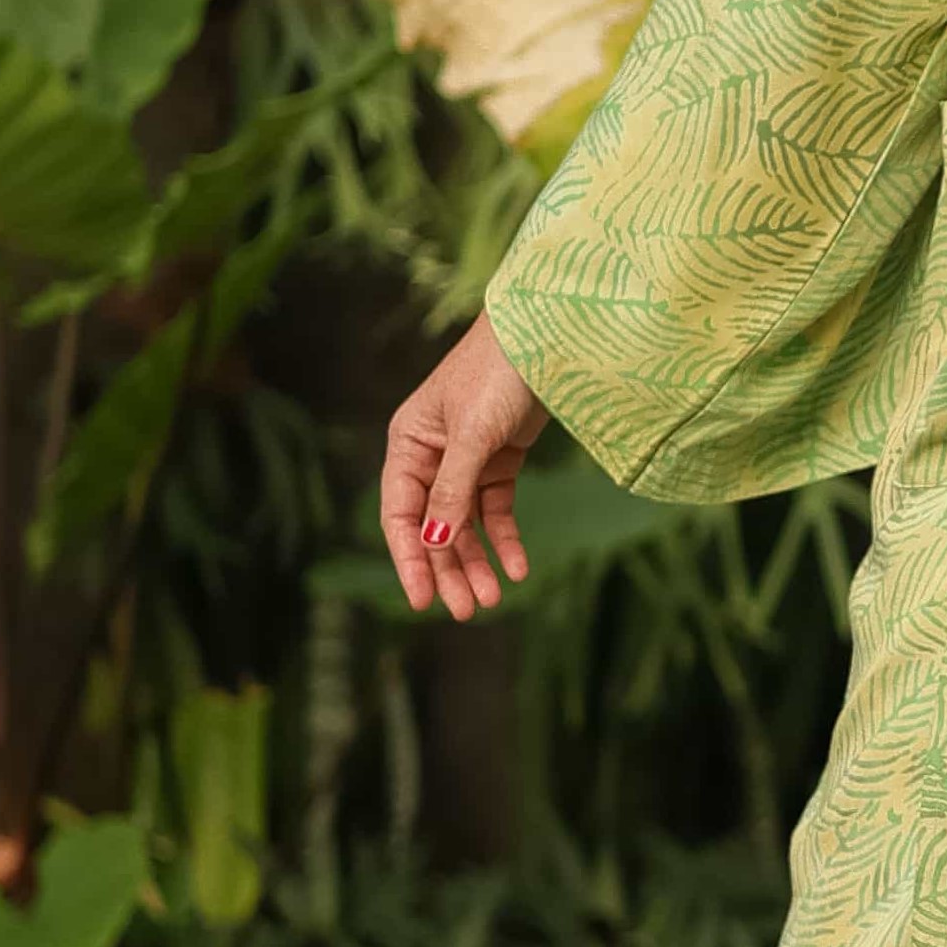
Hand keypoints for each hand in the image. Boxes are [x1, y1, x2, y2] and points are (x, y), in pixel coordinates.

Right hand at [382, 314, 547, 619]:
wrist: (546, 335)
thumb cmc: (497, 373)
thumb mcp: (473, 435)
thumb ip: (453, 491)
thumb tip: (433, 543)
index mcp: (408, 443)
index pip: (400, 513)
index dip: (409, 558)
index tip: (422, 600)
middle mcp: (431, 453)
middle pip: (434, 525)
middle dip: (449, 569)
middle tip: (466, 611)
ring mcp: (467, 457)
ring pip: (466, 523)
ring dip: (477, 561)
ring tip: (492, 599)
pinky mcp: (501, 457)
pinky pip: (497, 509)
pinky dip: (505, 539)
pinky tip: (517, 568)